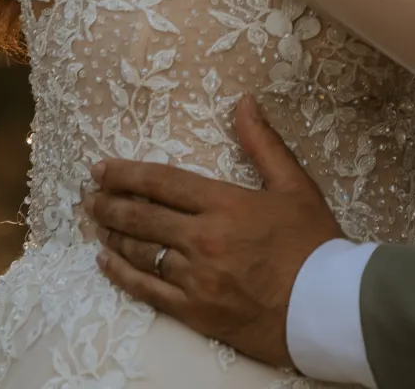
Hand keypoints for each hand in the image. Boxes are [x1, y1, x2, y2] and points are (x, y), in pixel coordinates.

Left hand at [88, 94, 339, 367]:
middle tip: (89, 194)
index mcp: (225, 204)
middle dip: (110, 203)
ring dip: (113, 235)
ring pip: (140, 253)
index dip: (127, 174)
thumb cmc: (312, 242)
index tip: (102, 168)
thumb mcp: (293, 184)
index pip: (163, 183)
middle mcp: (203, 240)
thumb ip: (263, 143)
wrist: (325, 306)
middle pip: (143, 217)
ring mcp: (196, 279)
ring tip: (95, 222)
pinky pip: (148, 292)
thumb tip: (244, 103)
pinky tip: (106, 263)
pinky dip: (122, 276)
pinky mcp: (195, 312)